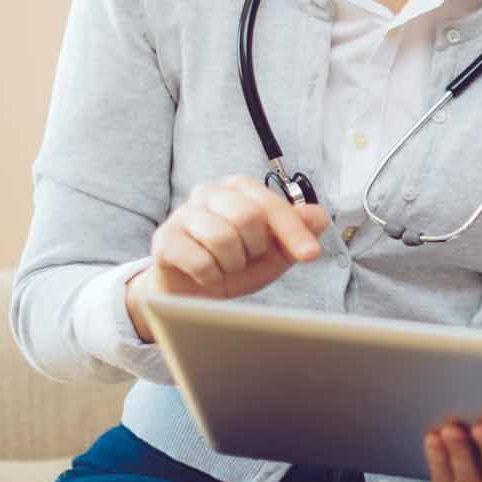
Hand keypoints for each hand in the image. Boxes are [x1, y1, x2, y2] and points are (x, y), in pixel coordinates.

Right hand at [126, 175, 327, 340]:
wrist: (193, 293)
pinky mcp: (164, 240)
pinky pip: (199, 261)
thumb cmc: (236, 264)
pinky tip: (208, 275)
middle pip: (247, 216)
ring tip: (226, 266)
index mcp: (240, 189)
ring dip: (232, 263)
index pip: (273, 205)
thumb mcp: (275, 251)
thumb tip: (317, 216)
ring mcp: (183, 214)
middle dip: (255, 248)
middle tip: (247, 258)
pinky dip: (212, 275)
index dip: (294, 232)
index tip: (311, 255)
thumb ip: (298, 231)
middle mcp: (209, 192)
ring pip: (222, 238)